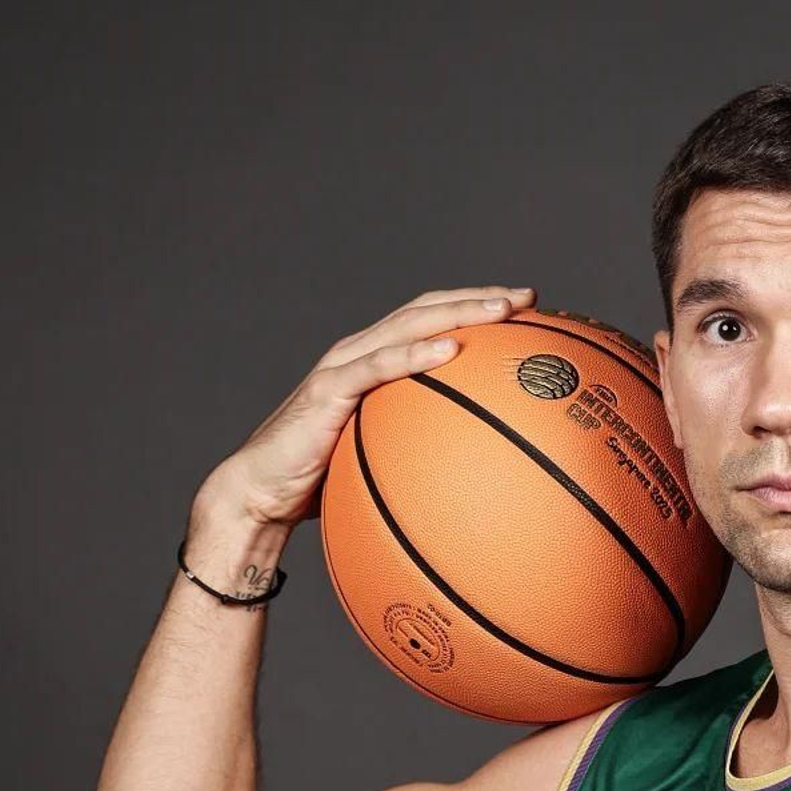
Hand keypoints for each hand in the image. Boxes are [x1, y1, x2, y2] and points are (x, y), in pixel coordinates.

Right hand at [205, 284, 538, 529]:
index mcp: (374, 361)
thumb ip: (416, 452)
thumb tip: (472, 477)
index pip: (430, 321)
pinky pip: (377, 367)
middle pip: (426, 310)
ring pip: (406, 325)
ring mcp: (342, 366)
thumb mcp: (379, 460)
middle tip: (528, 297)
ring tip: (500, 310)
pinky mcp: (327, 390)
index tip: (525, 310)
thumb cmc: (322, 481)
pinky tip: (450, 351)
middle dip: (478, 299)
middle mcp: (359, 352)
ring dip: (457, 313)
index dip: (474, 308)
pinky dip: (413, 354)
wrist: (263, 493)